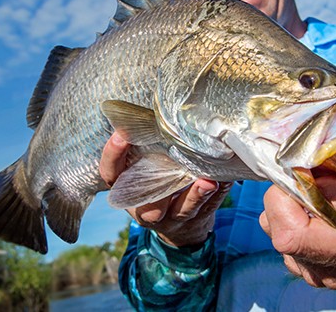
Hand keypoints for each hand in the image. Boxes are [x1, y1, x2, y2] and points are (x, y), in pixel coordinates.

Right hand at [99, 131, 232, 246]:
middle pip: (143, 201)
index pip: (111, 172)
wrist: (179, 226)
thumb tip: (163, 109)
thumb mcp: (145, 167)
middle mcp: (144, 207)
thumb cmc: (158, 182)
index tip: (121, 134)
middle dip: (153, 186)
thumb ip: (148, 146)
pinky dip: (216, 196)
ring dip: (194, 195)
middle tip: (164, 160)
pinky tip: (223, 182)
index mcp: (126, 188)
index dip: (113, 155)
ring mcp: (171, 218)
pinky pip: (205, 209)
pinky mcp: (194, 220)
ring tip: (207, 182)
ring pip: (180, 210)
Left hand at [258, 161, 335, 288]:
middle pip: (279, 232)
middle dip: (287, 197)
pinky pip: (281, 235)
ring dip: (289, 206)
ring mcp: (318, 273)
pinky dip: (291, 216)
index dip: (285, 201)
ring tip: (322, 195)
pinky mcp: (308, 267)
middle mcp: (333, 271)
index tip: (302, 177)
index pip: (292, 236)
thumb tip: (309, 185)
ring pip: (275, 232)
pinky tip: (317, 208)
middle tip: (315, 179)